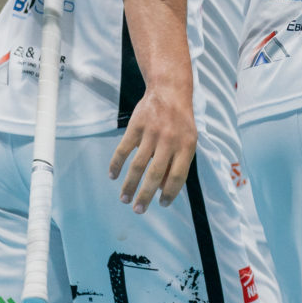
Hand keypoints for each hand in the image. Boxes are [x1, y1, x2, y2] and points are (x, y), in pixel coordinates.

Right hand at [108, 84, 195, 213]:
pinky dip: (116, 164)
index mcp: (186, 146)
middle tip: (138, 210)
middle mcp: (169, 140)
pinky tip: (112, 176)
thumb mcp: (189, 140)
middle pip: (155, 175)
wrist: (169, 91)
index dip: (169, 193)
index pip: (178, 176)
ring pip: (138, 165)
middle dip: (145, 196)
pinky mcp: (136, 126)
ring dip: (129, 185)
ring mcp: (152, 133)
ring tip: (124, 199)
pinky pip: (123, 149)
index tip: (161, 204)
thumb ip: (179, 164)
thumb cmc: (180, 122)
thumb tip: (162, 190)